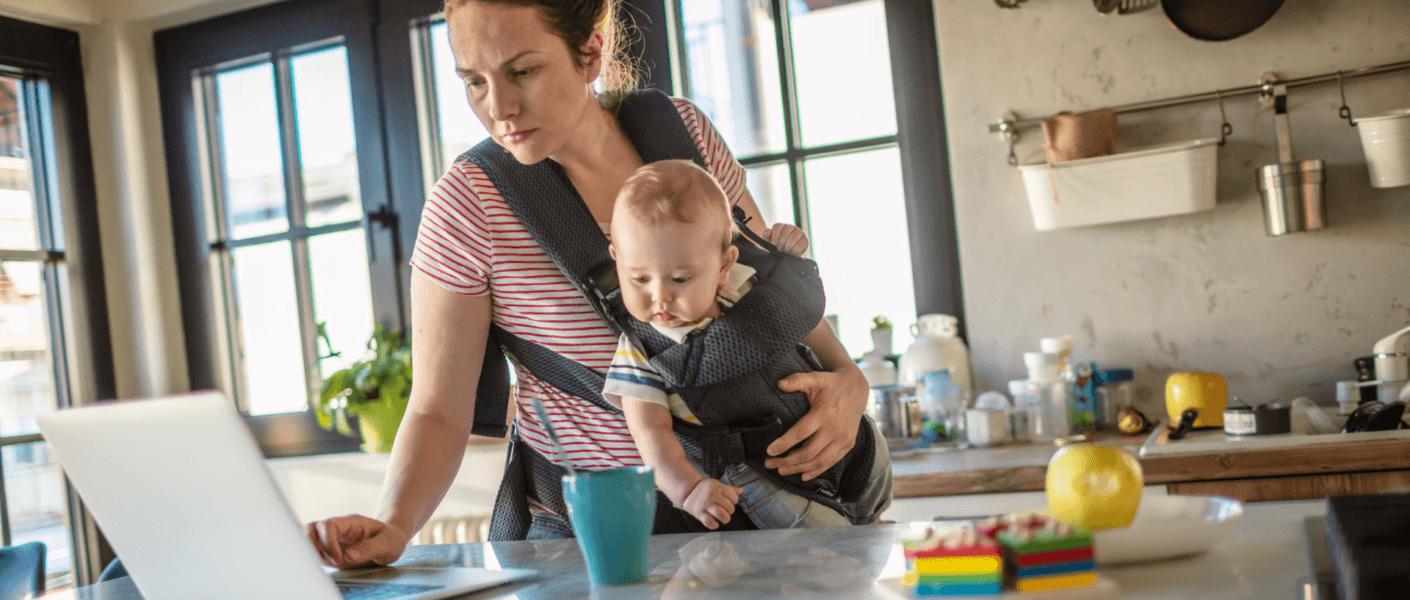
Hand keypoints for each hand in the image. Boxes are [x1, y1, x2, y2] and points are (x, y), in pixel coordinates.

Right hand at [306, 514, 409, 568]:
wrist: (391, 542)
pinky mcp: (330, 549)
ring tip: (331, 564)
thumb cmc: (390, 539)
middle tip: (332, 561)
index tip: (340, 559)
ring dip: (314, 553)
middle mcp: (339, 528)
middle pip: (311, 528)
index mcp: (351, 523)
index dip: (329, 543)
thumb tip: (348, 556)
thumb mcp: (388, 544)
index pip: (328, 525)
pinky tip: (330, 565)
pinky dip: (316, 559)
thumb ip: (369, 548)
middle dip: (315, 547)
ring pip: (308, 538)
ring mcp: (332, 538)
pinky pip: (313, 550)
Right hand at [680, 478, 741, 529]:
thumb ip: (729, 489)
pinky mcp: (699, 513)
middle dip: (730, 511)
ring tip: (724, 518)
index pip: (734, 497)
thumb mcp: (717, 484)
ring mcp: (705, 504)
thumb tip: (741, 490)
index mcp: (717, 487)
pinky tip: (715, 523)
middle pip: (729, 507)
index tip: (730, 502)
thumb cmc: (704, 488)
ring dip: (725, 519)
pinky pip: (709, 522)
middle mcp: (712, 495)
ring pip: (721, 515)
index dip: (734, 502)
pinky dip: (714, 525)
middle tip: (726, 511)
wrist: (688, 490)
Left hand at [763, 224, 808, 256]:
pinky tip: (793, 252)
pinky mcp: (805, 241)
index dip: (775, 235)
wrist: (789, 255)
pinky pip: (800, 245)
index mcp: (782, 226)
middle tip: (781, 248)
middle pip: (786, 231)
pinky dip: (794, 250)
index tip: (774, 243)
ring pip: (793, 238)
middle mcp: (791, 227)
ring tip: (786, 250)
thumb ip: (766, 234)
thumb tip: (769, 232)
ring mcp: (799, 233)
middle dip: (782, 242)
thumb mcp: (769, 240)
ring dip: (788, 247)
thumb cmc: (778, 246)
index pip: (778, 226)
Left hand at [765, 366, 867, 480]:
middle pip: (808, 452)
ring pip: (819, 461)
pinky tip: (803, 475)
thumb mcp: (816, 378)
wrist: (858, 389)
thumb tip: (779, 383)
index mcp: (824, 413)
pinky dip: (816, 471)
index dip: (784, 443)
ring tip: (781, 470)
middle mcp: (835, 429)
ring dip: (798, 468)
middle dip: (787, 460)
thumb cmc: (833, 384)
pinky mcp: (847, 445)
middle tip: (769, 463)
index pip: (801, 432)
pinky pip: (831, 462)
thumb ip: (797, 380)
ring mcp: (842, 439)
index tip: (770, 450)